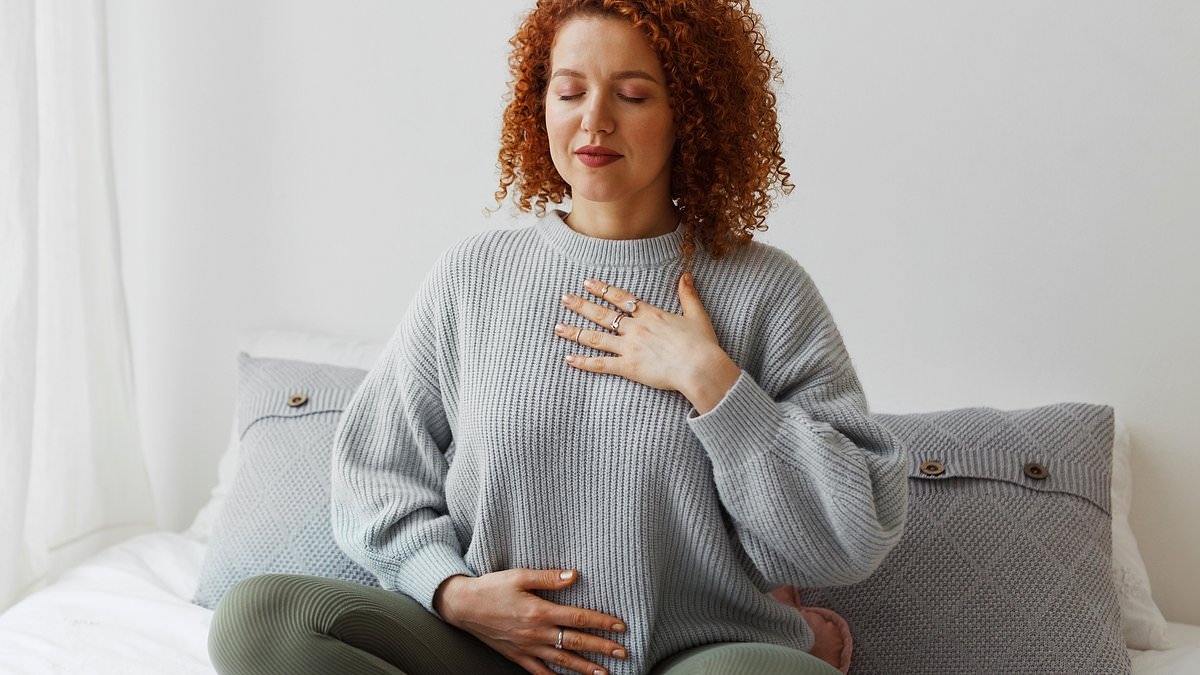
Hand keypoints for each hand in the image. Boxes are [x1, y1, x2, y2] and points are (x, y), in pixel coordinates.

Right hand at [433, 569, 627, 674]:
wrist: (463, 606)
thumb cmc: (492, 587)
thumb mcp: (519, 575)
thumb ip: (548, 577)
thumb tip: (574, 576)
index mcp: (539, 611)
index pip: (579, 618)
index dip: (602, 622)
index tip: (620, 626)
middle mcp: (536, 633)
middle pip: (576, 642)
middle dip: (602, 648)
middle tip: (623, 652)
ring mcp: (527, 648)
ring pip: (562, 661)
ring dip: (585, 668)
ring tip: (604, 673)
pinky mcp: (517, 656)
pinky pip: (539, 671)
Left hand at [556, 273, 740, 413]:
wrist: (700, 367)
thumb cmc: (702, 344)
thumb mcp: (697, 315)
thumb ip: (688, 295)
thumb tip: (686, 275)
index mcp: (650, 314)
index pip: (620, 298)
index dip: (602, 290)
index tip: (587, 283)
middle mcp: (636, 328)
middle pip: (602, 314)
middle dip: (581, 305)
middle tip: (564, 298)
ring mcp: (630, 347)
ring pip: (596, 337)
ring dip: (575, 332)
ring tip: (558, 327)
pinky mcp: (629, 367)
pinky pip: (601, 364)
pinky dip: (584, 362)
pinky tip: (569, 359)